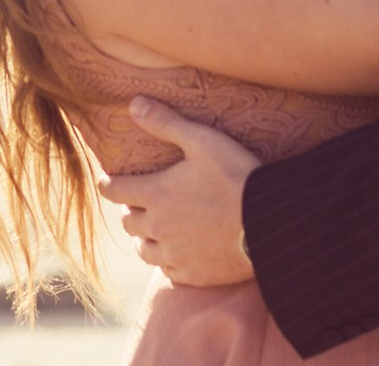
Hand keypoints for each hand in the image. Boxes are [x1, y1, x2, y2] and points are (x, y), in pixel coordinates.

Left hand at [96, 97, 258, 286]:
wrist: (271, 222)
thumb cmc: (236, 176)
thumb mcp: (202, 140)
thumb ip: (166, 123)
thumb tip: (133, 103)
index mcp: (155, 194)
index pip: (114, 191)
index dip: (107, 183)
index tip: (108, 180)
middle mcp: (158, 228)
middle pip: (128, 222)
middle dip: (130, 210)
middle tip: (139, 202)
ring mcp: (176, 254)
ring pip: (144, 250)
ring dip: (145, 238)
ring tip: (155, 229)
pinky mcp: (194, 274)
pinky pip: (168, 270)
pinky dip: (168, 260)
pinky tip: (177, 251)